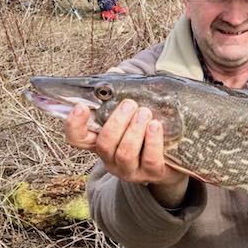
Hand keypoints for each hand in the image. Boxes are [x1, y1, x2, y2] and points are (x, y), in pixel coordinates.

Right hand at [64, 99, 186, 189]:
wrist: (173, 157)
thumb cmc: (146, 128)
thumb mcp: (133, 112)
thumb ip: (122, 93)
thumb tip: (116, 73)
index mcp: (100, 141)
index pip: (77, 138)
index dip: (74, 124)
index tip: (81, 106)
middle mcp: (111, 158)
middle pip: (104, 143)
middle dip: (116, 122)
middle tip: (129, 104)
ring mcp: (130, 169)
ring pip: (125, 153)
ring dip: (134, 130)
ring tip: (145, 113)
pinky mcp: (152, 174)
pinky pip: (150, 159)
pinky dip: (153, 141)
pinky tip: (156, 126)